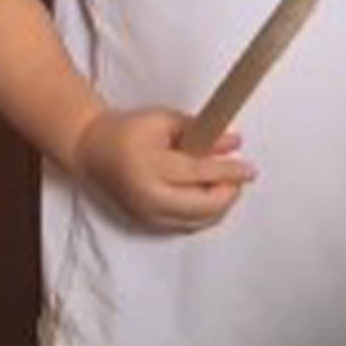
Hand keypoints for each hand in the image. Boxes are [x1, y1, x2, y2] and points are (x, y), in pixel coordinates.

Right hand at [71, 108, 254, 232]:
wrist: (94, 151)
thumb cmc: (130, 131)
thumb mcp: (165, 120)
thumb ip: (201, 131)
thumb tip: (234, 143)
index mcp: (149, 167)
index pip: (199, 173)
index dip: (229, 172)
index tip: (250, 169)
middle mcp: (147, 197)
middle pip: (202, 206)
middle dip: (228, 193)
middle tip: (239, 175)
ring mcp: (147, 214)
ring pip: (198, 221)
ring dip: (219, 204)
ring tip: (224, 182)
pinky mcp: (148, 224)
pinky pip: (187, 226)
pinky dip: (205, 213)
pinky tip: (209, 194)